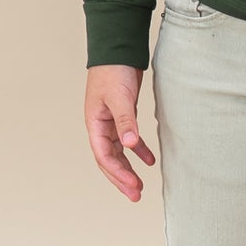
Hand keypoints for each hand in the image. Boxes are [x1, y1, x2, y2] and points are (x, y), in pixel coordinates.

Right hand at [85, 64, 156, 200]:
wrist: (118, 49)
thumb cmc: (113, 70)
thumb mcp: (120, 97)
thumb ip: (126, 121)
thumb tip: (130, 146)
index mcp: (95, 124)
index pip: (104, 156)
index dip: (117, 173)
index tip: (133, 186)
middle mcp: (100, 126)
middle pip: (109, 159)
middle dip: (121, 178)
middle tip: (135, 196)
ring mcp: (111, 122)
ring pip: (119, 152)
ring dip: (129, 169)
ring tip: (140, 187)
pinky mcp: (124, 116)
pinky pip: (130, 139)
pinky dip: (139, 151)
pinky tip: (150, 161)